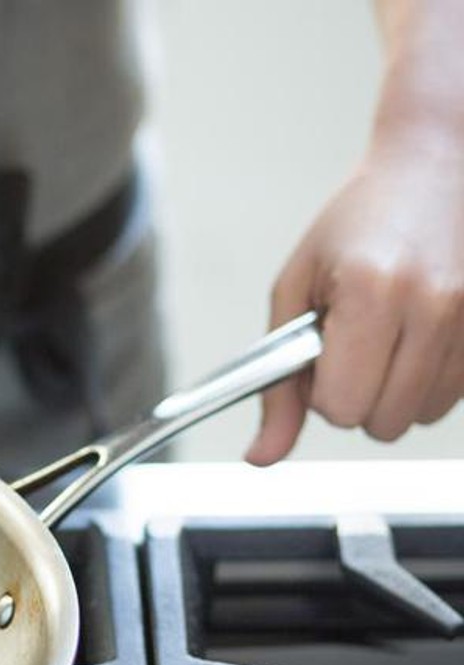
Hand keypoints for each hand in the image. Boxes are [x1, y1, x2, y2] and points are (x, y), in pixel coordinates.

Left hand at [248, 0, 463, 465]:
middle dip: (354, 396)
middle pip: (380, 423)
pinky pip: (452, 398)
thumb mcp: (296, 291)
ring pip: (418, 417)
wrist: (439, 164)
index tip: (321, 354)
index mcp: (373, 293)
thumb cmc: (358, 222)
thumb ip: (277, 386)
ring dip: (391, 392)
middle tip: (350, 346)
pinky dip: (426, 381)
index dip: (319, 391)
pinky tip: (416, 336)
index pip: (340, 407)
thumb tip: (262, 457)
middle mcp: (434, 307)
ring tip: (384, 336)